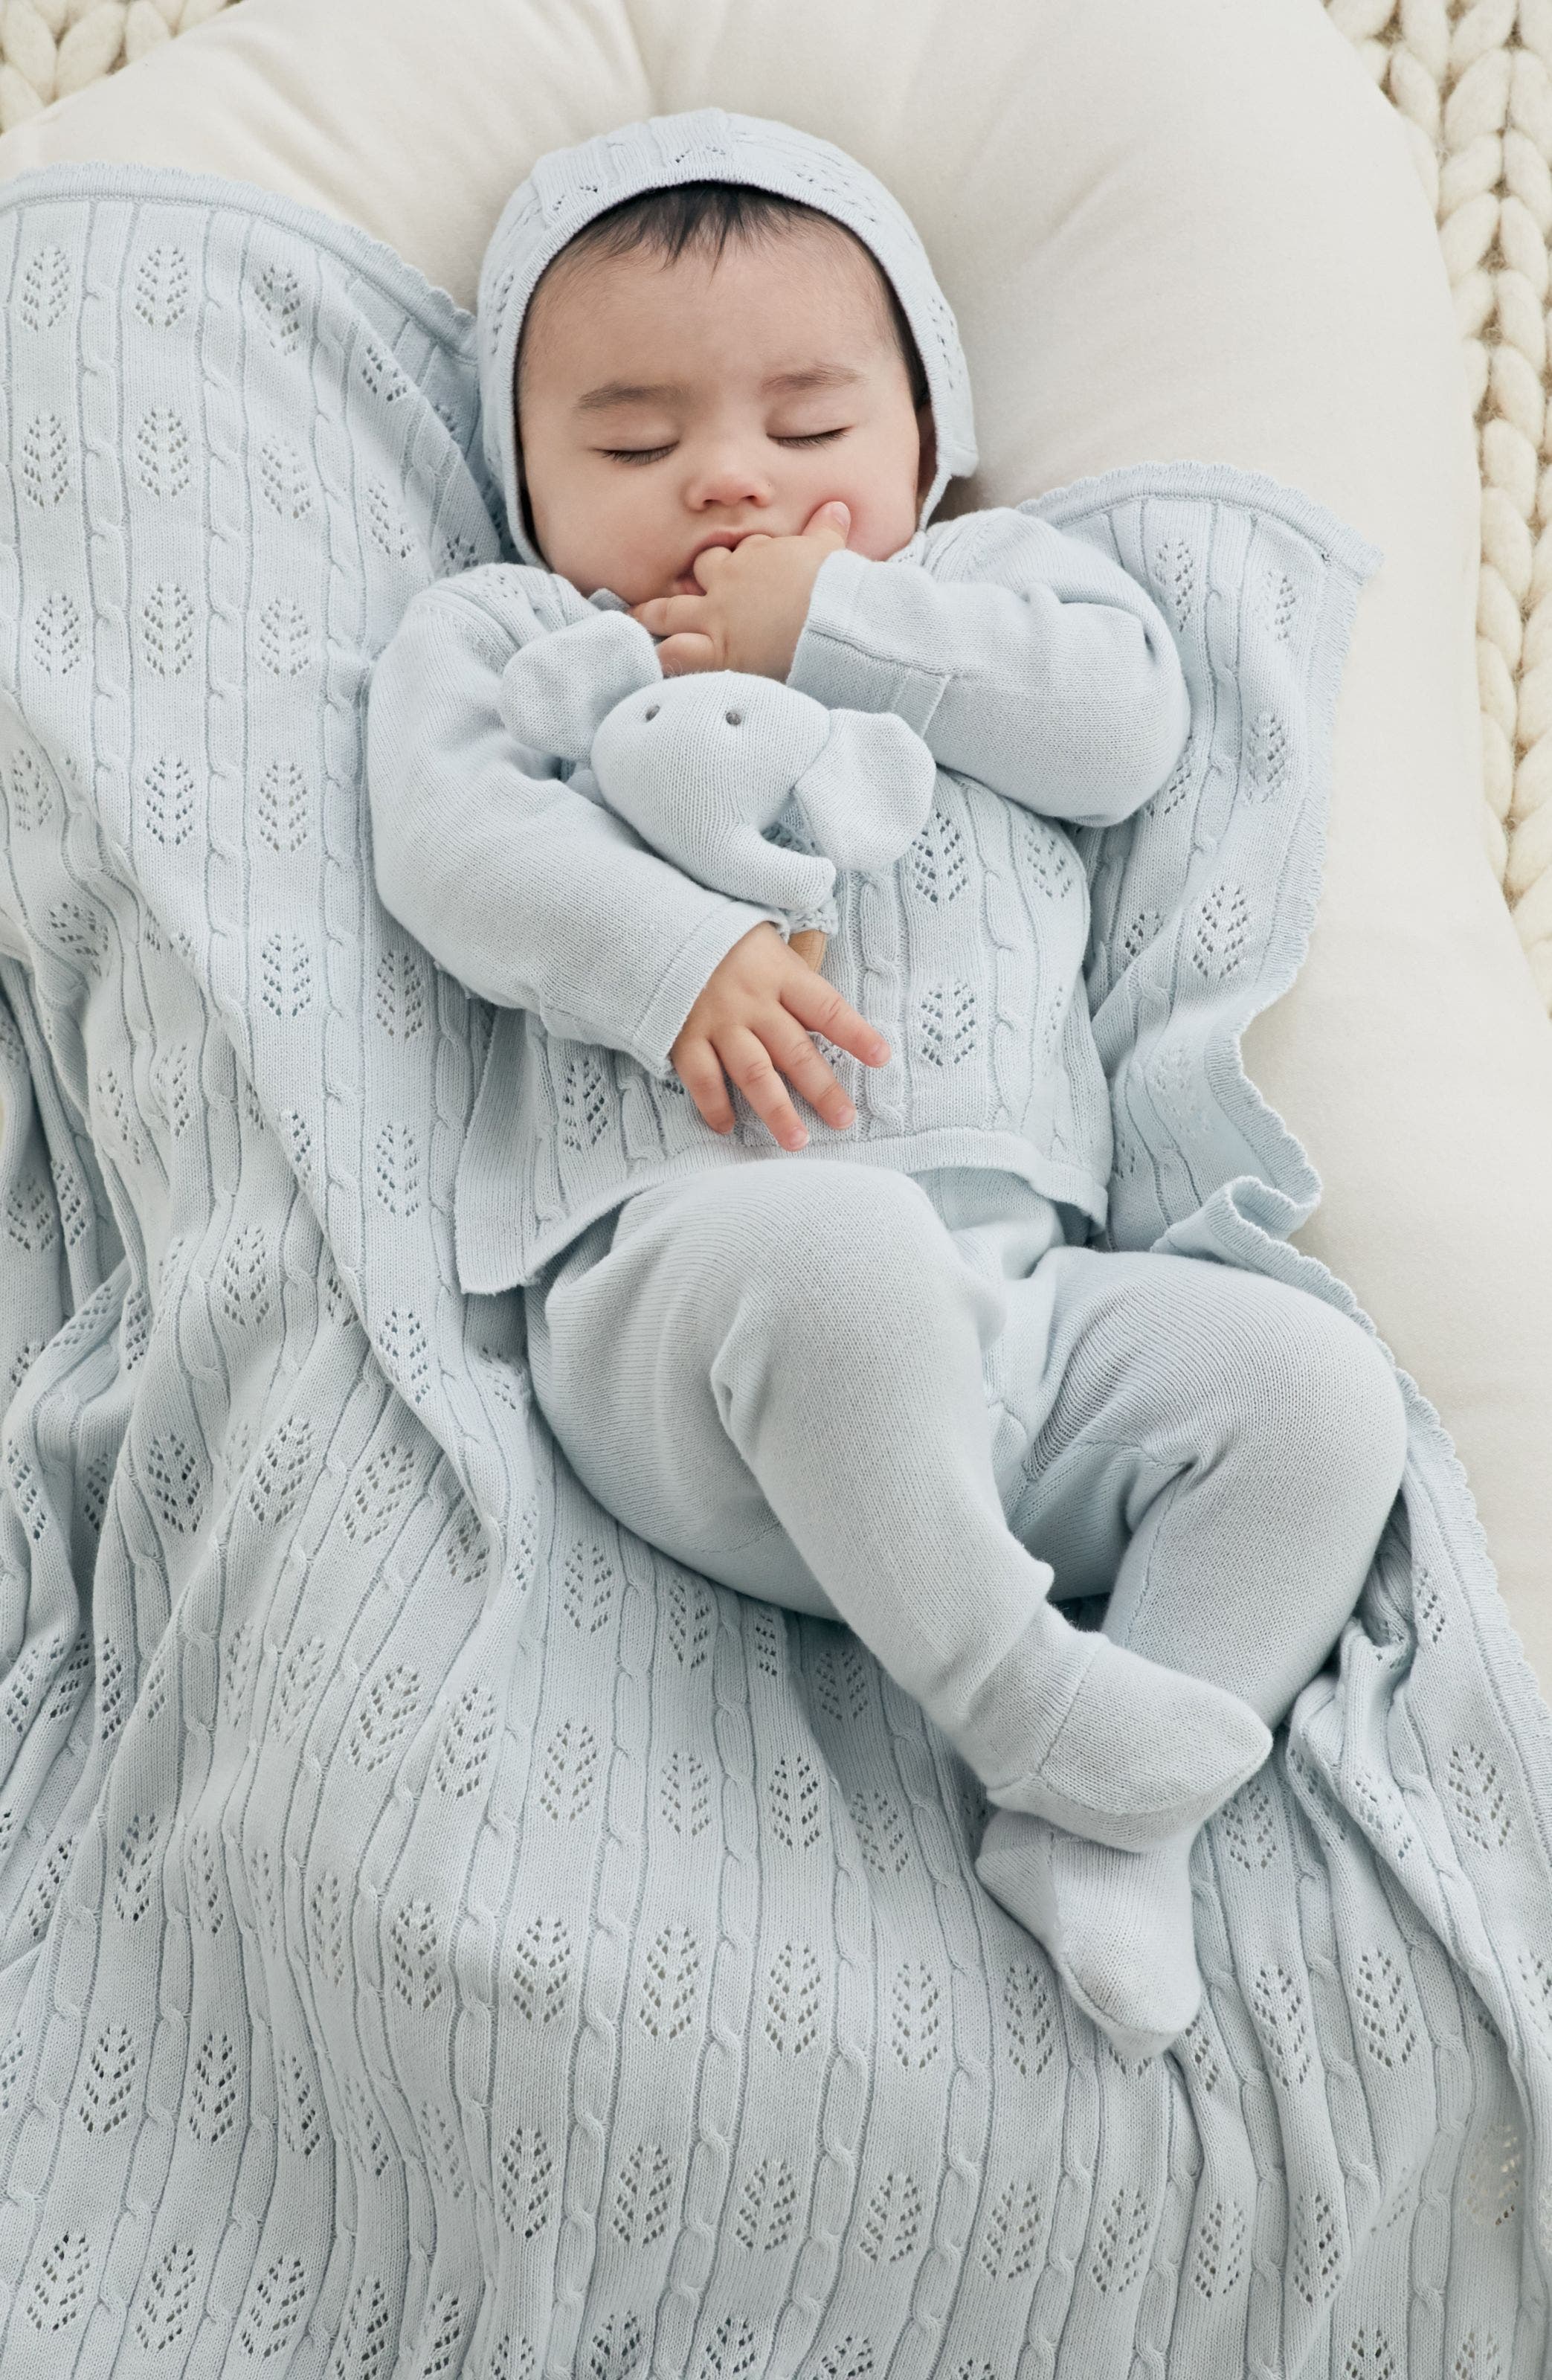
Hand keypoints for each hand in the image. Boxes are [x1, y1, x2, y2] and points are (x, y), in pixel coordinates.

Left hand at [631, 500, 850, 679]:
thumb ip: (826, 529)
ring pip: (671, 611)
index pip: (739, 551)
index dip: (738, 559)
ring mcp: (716, 616)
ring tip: (637, 621)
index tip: (738, 567)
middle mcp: (728, 581)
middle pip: (699, 570)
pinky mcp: (716, 650)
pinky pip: (675, 653)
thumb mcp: (829, 549)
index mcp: (756, 555)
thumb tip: (837, 507)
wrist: (829, 617)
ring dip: (652, 616)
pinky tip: (646, 661)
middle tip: (678, 587)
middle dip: (689, 577)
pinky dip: (660, 657)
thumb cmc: (831, 583)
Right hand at [671, 920, 888, 1149]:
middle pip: (794, 1050)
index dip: (854, 1033)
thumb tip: (834, 1020)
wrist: (664, 924)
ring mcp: (718, 1021)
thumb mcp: (772, 948)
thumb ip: (797, 983)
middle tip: (844, 1120)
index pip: (825, 1007)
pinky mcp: (683, 1036)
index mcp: (781, 975)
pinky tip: (728, 1127)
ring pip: (752, 1071)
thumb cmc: (730, 943)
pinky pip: (701, 1076)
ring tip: (796, 1140)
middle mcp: (752, 1001)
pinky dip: (713, 1104)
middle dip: (821, 1088)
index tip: (881, 1058)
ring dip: (775, 1109)